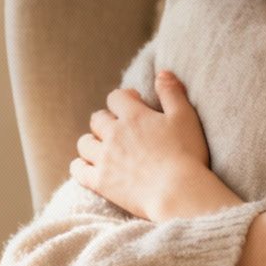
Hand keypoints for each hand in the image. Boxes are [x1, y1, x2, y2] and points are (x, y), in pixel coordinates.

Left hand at [70, 69, 212, 221]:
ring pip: (85, 143)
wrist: (178, 193)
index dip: (123, 99)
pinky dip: (79, 166)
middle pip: (97, 120)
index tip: (133, 104)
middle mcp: (114, 134)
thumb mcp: (185, 117)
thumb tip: (162, 72)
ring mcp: (104, 159)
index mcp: (134, 116)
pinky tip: (87, 167)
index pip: (116, 97)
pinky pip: (78, 170)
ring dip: (91, 142)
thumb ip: (172, 93)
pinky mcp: (100, 182)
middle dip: (105, 121)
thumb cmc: (186, 155)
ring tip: (103, 148)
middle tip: (118, 130)